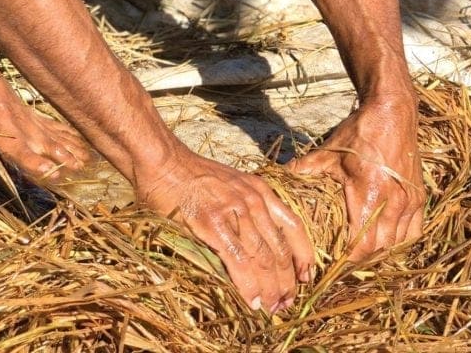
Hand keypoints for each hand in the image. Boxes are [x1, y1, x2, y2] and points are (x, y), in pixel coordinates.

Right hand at [139, 151, 313, 313]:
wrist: (164, 162)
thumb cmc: (193, 175)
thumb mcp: (230, 184)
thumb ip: (245, 209)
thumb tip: (255, 244)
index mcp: (259, 190)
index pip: (293, 226)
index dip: (303, 256)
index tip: (306, 277)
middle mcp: (253, 200)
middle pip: (280, 249)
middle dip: (287, 281)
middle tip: (286, 303)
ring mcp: (234, 212)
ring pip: (263, 259)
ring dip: (270, 289)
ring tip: (271, 308)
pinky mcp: (214, 224)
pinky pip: (239, 261)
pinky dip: (248, 286)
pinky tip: (252, 300)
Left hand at [286, 97, 423, 260]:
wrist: (392, 113)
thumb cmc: (359, 132)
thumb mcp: (329, 150)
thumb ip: (306, 168)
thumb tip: (281, 177)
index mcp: (368, 194)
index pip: (361, 244)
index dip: (347, 257)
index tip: (333, 257)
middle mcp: (393, 203)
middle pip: (379, 249)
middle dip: (362, 257)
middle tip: (344, 254)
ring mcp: (409, 202)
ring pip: (397, 244)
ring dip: (381, 250)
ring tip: (363, 248)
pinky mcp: (419, 197)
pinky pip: (413, 231)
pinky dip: (400, 240)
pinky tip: (386, 236)